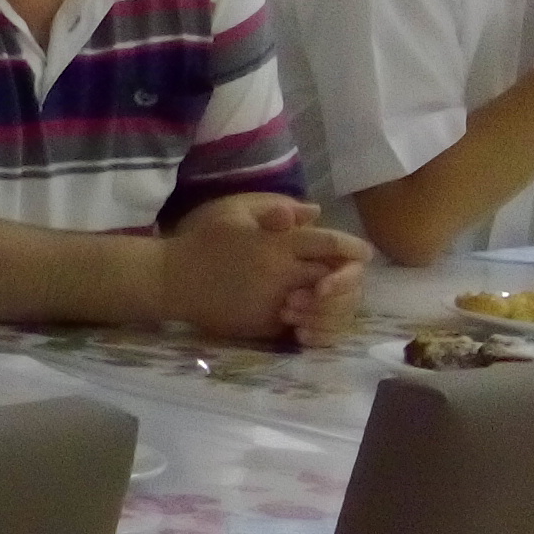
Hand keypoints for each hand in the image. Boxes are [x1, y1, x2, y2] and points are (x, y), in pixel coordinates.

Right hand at [159, 195, 369, 347]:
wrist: (171, 280)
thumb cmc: (203, 241)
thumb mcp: (236, 213)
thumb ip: (278, 208)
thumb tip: (316, 213)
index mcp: (277, 244)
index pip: (331, 245)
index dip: (353, 248)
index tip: (362, 252)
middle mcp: (282, 274)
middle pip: (335, 277)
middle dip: (346, 276)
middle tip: (347, 275)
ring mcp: (274, 302)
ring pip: (323, 305)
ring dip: (331, 301)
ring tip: (327, 294)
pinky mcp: (264, 324)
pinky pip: (300, 323)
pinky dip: (311, 319)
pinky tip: (306, 310)